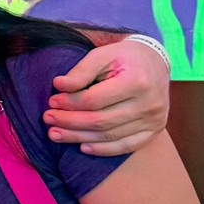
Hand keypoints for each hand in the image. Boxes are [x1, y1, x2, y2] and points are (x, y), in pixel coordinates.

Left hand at [44, 39, 169, 155]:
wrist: (155, 62)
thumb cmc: (123, 57)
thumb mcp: (102, 54)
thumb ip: (81, 70)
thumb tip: (59, 85)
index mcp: (136, 81)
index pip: (95, 99)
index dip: (70, 103)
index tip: (51, 102)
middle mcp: (149, 104)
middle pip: (101, 121)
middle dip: (70, 122)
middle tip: (48, 119)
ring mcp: (154, 120)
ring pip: (111, 136)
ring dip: (80, 137)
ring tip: (56, 134)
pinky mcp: (155, 130)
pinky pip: (127, 146)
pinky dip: (104, 149)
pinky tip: (83, 147)